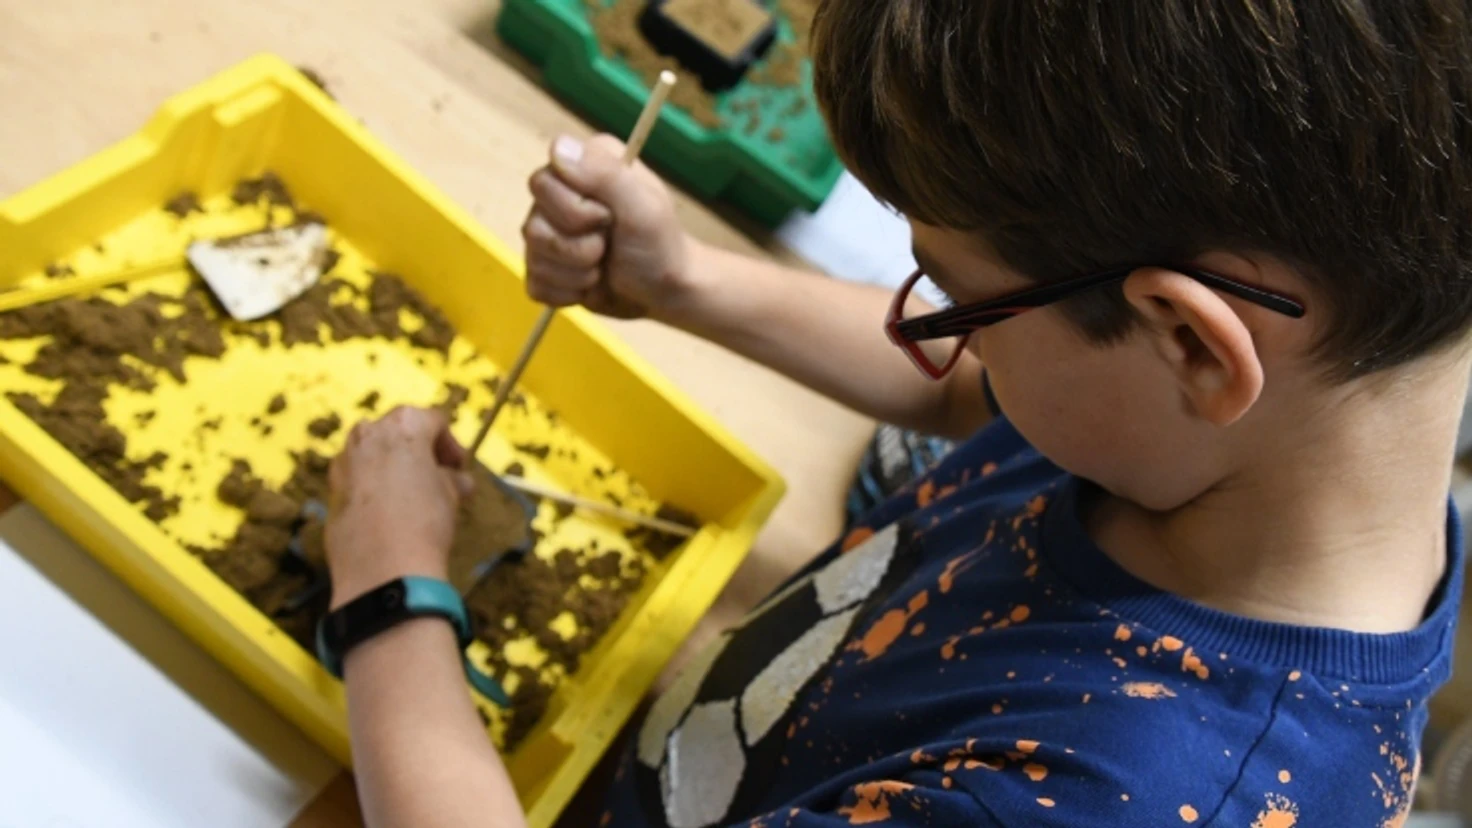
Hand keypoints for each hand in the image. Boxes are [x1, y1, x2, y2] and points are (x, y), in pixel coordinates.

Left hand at [325, 407, 473, 608]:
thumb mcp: (450, 495)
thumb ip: (451, 479)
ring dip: (393, 468)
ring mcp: (344, 461)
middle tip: (437, 479)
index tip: (459, 469)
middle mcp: (368, 433)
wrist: (382, 568)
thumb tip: (457, 481)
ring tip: (412, 497)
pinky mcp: (330, 490)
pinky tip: (388, 514)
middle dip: (419, 453)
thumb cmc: (425, 520)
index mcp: (404, 425)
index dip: (451, 446)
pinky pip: (357, 479)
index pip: (434, 421)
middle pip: (398, 432)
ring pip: (373, 454)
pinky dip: (373, 488)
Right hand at [523, 134, 692, 319]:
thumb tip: (558, 147)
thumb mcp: (643, 206)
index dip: (574, 210)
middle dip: (577, 247)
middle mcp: (559, 194)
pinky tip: (590, 285)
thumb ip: (605, 173)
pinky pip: (536, 284)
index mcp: (582, 166)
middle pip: (533, 225)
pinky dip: (568, 292)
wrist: (664, 291)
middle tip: (608, 245)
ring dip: (577, 273)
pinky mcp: (545, 268)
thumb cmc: (660, 244)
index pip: (543, 183)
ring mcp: (548, 232)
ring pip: (534, 257)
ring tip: (603, 267)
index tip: (608, 218)